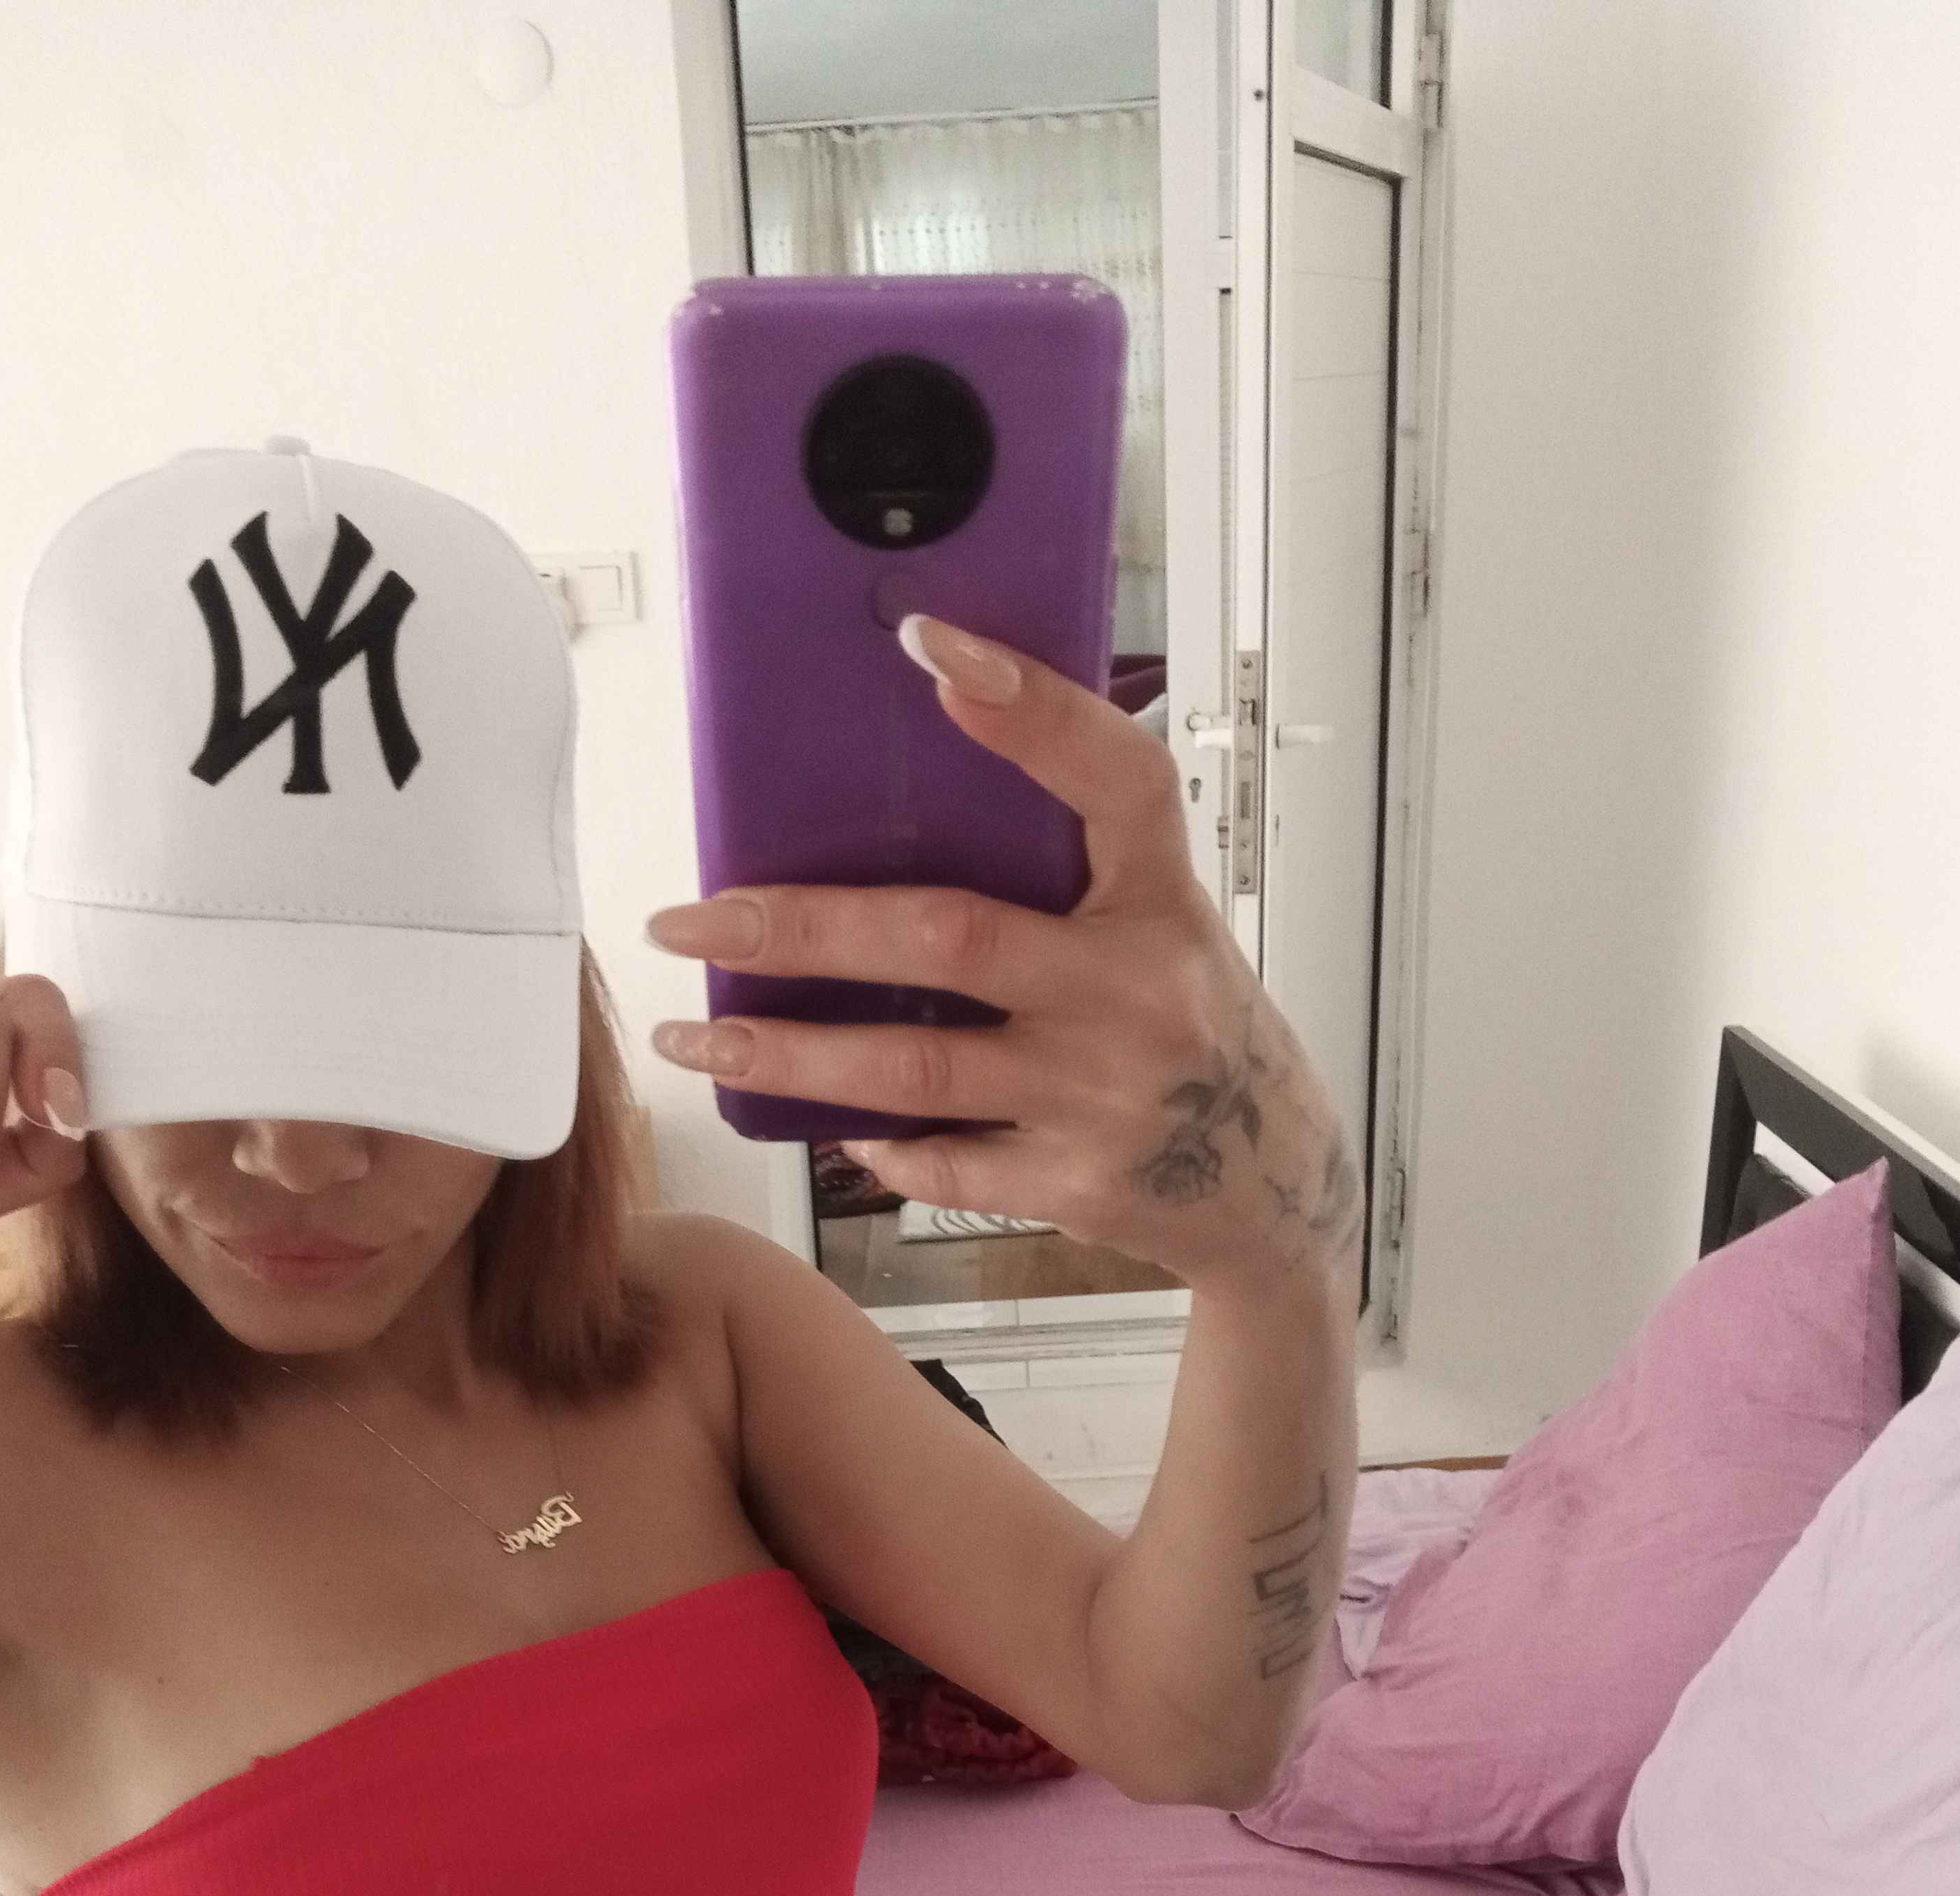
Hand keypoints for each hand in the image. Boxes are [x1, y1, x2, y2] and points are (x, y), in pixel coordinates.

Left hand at [644, 618, 1364, 1293]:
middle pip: (948, 936)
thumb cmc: (1190, 1025)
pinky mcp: (1076, 1182)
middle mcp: (1136, 990)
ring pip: (914, 1065)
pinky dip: (873, 1142)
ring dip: (787, 1054)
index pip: (1114, 780)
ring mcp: (1104, 1094)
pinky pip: (942, 1160)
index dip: (1031, 710)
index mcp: (1162, 899)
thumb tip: (905, 793)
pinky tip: (821, 1120)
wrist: (1271, 1181)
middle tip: (689, 922)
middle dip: (798, 930)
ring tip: (696, 1038)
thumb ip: (1067, 867)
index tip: (930, 650)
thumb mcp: (1159, 923)